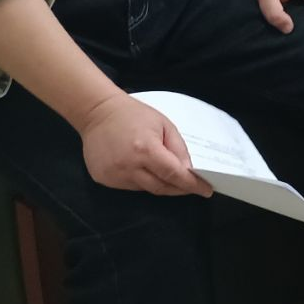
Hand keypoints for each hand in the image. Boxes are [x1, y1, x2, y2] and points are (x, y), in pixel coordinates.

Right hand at [76, 92, 213, 196]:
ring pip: (145, 189)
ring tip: (166, 173)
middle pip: (161, 187)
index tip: (206, 190)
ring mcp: (113, 175)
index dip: (191, 184)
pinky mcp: (103, 178)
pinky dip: (142, 181)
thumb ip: (178, 149)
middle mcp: (128, 166)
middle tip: (192, 187)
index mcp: (145, 149)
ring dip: (160, 184)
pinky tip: (143, 169)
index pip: (173, 174)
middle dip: (179, 189)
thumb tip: (188, 171)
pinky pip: (129, 187)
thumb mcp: (164, 125)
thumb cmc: (133, 115)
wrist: (97, 113)